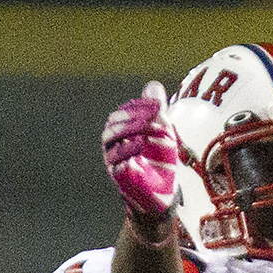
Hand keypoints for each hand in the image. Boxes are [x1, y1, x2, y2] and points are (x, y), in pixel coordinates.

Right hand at [102, 81, 180, 218]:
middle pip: (113, 124)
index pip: (124, 112)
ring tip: (147, 129)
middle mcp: (113, 143)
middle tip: (153, 115)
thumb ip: (157, 109)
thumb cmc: (159, 157)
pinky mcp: (117, 175)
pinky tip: (140, 145)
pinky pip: (116, 161)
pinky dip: (127, 151)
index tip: (158, 106)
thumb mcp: (162, 129)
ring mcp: (113, 159)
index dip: (139, 106)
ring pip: (110, 141)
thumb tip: (152, 85)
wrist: (162, 187)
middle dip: (133, 117)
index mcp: (122, 130)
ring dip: (128, 131)